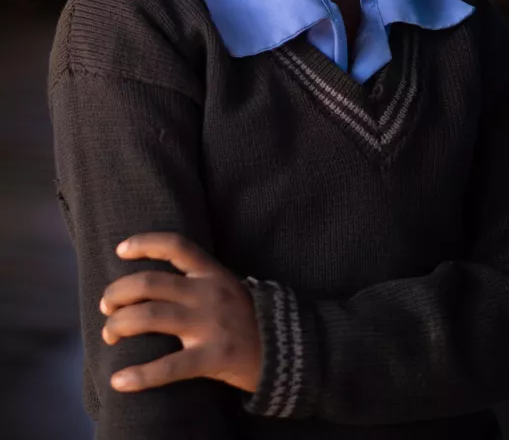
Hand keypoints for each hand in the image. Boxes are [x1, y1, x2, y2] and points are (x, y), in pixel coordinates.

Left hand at [100, 232, 261, 393]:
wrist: (286, 349)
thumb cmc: (247, 318)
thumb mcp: (227, 287)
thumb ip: (198, 281)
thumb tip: (152, 284)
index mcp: (212, 273)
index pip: (176, 246)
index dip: (145, 243)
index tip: (120, 250)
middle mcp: (208, 293)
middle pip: (150, 283)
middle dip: (117, 293)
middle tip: (107, 307)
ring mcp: (211, 324)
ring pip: (150, 317)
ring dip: (119, 325)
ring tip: (109, 335)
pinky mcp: (213, 356)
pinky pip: (169, 366)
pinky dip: (139, 375)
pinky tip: (119, 381)